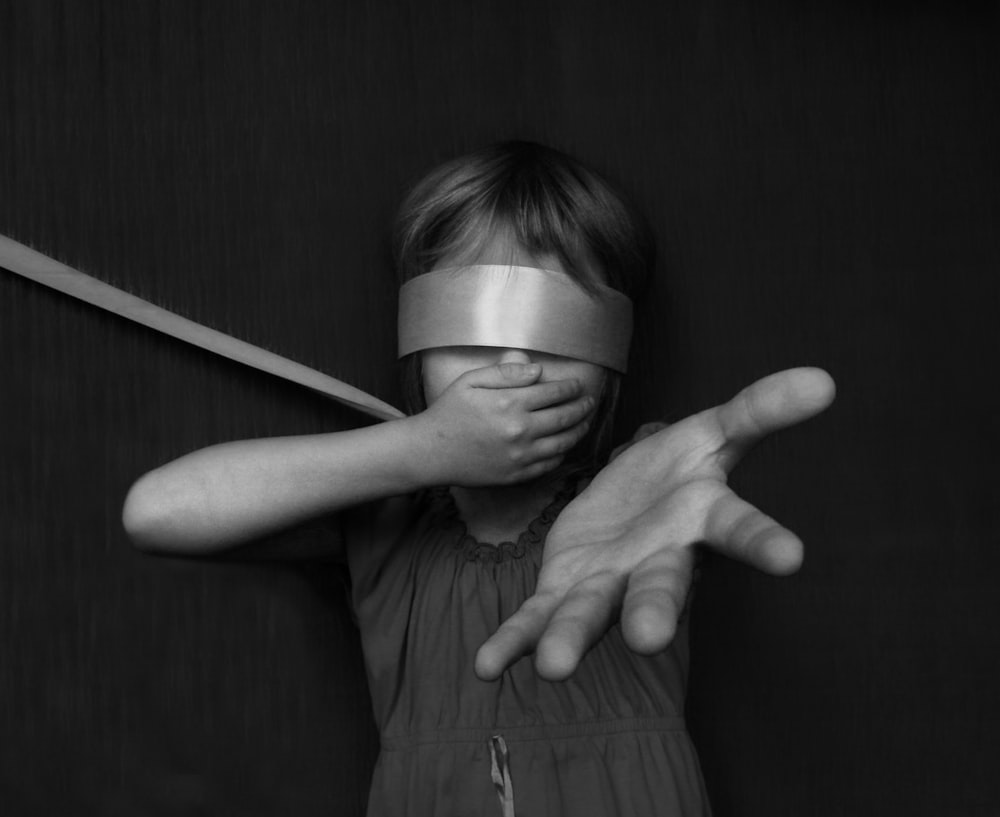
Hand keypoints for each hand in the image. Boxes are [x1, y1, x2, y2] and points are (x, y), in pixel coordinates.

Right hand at [412, 362, 595, 486]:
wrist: (431, 452)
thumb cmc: (449, 411)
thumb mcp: (471, 381)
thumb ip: (506, 372)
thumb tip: (538, 371)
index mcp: (509, 403)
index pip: (554, 392)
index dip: (571, 387)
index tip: (579, 385)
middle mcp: (520, 430)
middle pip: (565, 417)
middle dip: (583, 407)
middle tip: (591, 401)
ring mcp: (520, 456)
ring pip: (563, 442)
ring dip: (579, 430)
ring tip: (585, 422)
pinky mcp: (517, 475)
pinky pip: (550, 464)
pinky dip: (563, 453)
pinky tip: (565, 444)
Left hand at [475, 367, 835, 680]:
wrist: (631, 493)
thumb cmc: (679, 467)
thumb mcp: (713, 431)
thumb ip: (760, 410)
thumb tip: (824, 378)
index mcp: (700, 520)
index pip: (737, 527)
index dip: (762, 540)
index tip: (791, 556)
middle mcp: (659, 562)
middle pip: (659, 587)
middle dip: (654, 610)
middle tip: (649, 639)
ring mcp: (611, 582)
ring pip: (593, 612)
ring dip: (571, 639)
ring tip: (552, 668)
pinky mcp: (566, 588)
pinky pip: (538, 616)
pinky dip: (514, 640)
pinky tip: (488, 667)